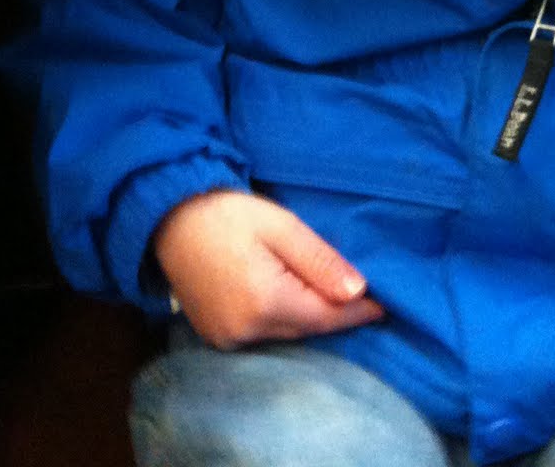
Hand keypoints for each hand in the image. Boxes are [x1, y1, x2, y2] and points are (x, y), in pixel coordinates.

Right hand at [153, 189, 384, 348]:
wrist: (169, 218)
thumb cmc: (228, 214)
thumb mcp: (281, 226)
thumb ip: (319, 260)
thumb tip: (358, 290)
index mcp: (264, 302)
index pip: (325, 317)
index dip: (356, 313)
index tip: (385, 307)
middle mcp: (245, 331)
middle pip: (306, 329)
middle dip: (335, 314)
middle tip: (364, 299)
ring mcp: (226, 339)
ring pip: (286, 335)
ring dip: (309, 318)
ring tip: (332, 298)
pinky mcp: (215, 337)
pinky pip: (263, 335)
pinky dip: (283, 321)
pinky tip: (294, 302)